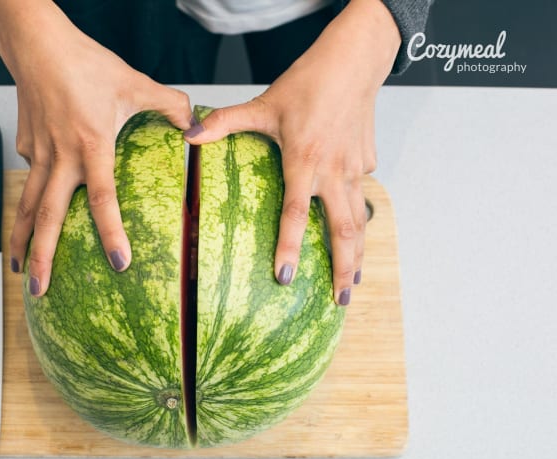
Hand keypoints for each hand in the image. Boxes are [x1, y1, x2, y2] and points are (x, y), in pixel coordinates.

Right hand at [0, 0, 192, 295]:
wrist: (36, 43)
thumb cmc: (86, 62)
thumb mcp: (135, 83)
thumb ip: (170, 105)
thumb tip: (197, 124)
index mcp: (91, 145)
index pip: (102, 198)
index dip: (111, 232)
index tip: (119, 264)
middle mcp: (61, 156)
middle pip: (48, 215)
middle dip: (42, 256)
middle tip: (40, 289)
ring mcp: (38, 153)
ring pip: (27, 204)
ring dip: (22, 239)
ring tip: (18, 269)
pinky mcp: (26, 146)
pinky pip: (30, 178)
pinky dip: (28, 201)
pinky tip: (32, 214)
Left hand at [184, 0, 399, 304]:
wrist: (354, 60)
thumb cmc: (308, 82)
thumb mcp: (263, 104)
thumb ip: (225, 123)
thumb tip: (188, 134)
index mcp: (304, 160)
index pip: (295, 212)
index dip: (290, 246)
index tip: (285, 279)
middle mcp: (333, 171)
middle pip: (343, 230)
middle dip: (342, 268)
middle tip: (338, 300)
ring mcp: (355, 168)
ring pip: (359, 219)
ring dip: (357, 253)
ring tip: (352, 282)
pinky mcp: (367, 161)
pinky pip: (363, 195)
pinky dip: (360, 218)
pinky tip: (356, 233)